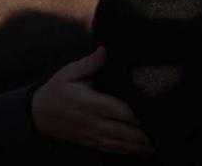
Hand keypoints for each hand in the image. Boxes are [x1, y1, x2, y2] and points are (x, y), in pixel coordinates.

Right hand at [31, 46, 153, 154]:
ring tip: (158, 144)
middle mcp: (91, 121)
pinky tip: (141, 151)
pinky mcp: (91, 142)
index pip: (115, 110)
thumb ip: (89, 63)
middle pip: (121, 130)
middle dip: (142, 133)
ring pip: (119, 143)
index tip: (151, 113)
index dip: (134, 114)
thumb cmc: (57, 90)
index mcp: (88, 103)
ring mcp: (91, 134)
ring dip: (138, 145)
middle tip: (163, 131)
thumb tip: (104, 51)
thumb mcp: (68, 72)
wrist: (38, 115)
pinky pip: (112, 149)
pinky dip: (127, 151)